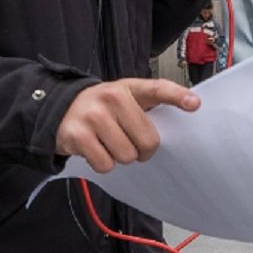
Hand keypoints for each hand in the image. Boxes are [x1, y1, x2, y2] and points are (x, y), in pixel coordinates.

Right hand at [55, 78, 199, 172]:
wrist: (58, 110)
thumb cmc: (100, 108)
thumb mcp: (123, 98)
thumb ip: (147, 108)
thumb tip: (176, 119)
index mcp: (128, 88)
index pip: (156, 89)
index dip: (177, 96)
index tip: (194, 104)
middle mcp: (111, 98)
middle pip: (147, 141)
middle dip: (142, 149)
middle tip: (130, 142)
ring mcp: (93, 116)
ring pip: (126, 156)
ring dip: (120, 156)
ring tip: (109, 143)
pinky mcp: (78, 136)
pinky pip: (105, 164)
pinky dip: (103, 163)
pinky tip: (95, 149)